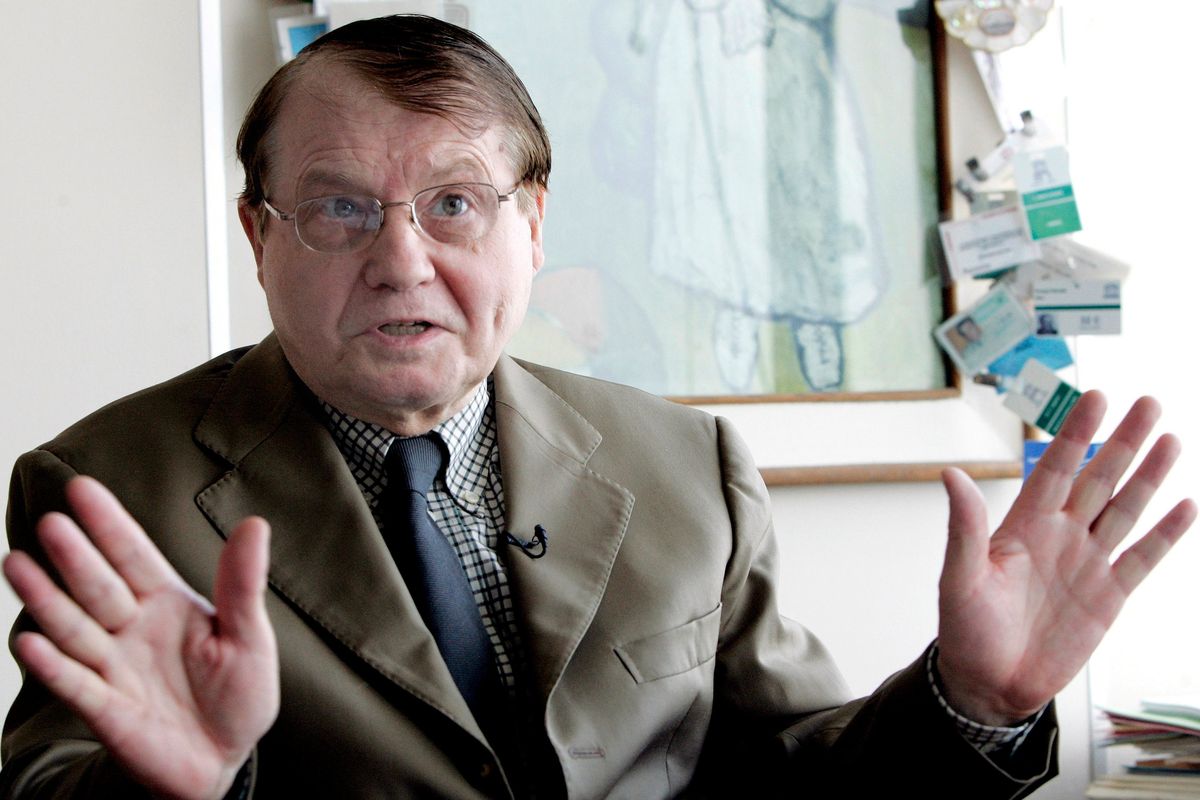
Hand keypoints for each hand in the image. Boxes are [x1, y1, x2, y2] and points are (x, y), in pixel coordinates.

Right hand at [2, 477, 278, 799]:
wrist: (223, 759)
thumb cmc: (237, 692)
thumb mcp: (249, 635)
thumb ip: (243, 584)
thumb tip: (255, 523)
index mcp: (167, 603)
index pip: (133, 555)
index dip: (109, 524)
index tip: (82, 488)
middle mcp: (132, 629)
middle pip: (99, 586)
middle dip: (76, 556)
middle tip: (51, 521)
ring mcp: (115, 668)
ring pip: (75, 627)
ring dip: (46, 600)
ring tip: (17, 564)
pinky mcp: (107, 711)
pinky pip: (75, 685)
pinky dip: (52, 664)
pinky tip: (29, 640)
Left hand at [935, 392, 1195, 725]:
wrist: (990, 684)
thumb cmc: (965, 630)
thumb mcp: (959, 578)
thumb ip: (964, 528)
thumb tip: (950, 474)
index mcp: (1022, 525)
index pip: (1055, 468)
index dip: (1076, 433)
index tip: (1097, 397)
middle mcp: (1059, 535)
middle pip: (1098, 478)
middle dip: (1123, 441)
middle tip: (1149, 402)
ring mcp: (1087, 563)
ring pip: (1125, 509)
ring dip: (1149, 476)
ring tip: (1170, 439)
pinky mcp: (1108, 596)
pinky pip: (1142, 558)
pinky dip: (1165, 534)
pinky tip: (1185, 505)